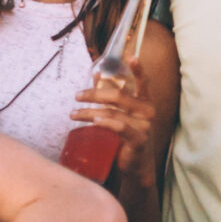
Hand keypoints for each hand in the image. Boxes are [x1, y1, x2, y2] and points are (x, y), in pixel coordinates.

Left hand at [71, 67, 162, 181]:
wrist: (135, 165)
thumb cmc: (126, 135)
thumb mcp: (119, 112)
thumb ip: (110, 93)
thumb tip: (96, 74)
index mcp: (145, 102)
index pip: (143, 83)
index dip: (138, 70)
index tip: (130, 56)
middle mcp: (147, 111)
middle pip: (117, 96)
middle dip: (93, 94)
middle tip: (77, 96)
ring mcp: (144, 126)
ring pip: (111, 112)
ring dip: (88, 112)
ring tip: (73, 114)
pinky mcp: (138, 140)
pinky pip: (120, 127)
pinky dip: (106, 123)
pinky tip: (94, 122)